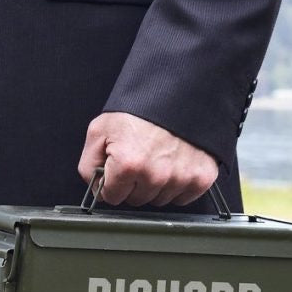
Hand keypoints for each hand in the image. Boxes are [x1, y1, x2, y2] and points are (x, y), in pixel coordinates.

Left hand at [78, 112, 218, 206]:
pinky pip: (183, 198)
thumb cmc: (142, 108)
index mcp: (129, 164)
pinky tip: (174, 165)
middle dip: (134, 184)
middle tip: (140, 158)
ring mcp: (181, 178)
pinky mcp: (201, 178)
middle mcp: (156, 175)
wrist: (180, 91)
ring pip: (159, 200)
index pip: (112, 197)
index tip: (118, 169)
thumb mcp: (100, 130)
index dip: (112, 183)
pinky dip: (178, 185)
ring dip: (156, 185)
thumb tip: (95, 186)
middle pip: (136, 200)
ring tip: (158, 158)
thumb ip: (89, 164)